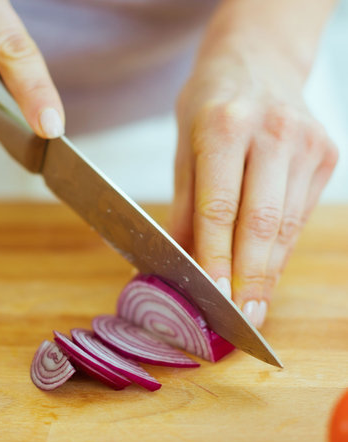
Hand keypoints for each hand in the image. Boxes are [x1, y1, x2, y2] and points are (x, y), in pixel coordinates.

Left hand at [169, 42, 337, 327]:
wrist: (258, 60)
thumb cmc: (210, 104)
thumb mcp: (184, 146)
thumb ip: (185, 207)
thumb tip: (178, 260)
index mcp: (227, 126)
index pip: (220, 209)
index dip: (216, 258)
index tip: (213, 298)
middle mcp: (274, 133)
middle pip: (262, 224)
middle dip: (251, 278)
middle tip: (242, 318)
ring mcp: (307, 144)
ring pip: (287, 226)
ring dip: (269, 271)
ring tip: (255, 304)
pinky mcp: (326, 154)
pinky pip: (301, 215)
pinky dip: (282, 249)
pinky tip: (269, 270)